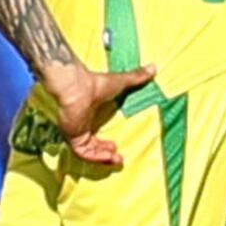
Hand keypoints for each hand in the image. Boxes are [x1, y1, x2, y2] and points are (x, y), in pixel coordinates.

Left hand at [39, 60, 157, 166]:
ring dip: (102, 157)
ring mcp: (75, 131)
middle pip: (92, 146)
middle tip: (118, 158)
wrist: (78, 87)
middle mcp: (80, 125)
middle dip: (105, 154)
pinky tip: (108, 156)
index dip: (105, 144)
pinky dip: (95, 157)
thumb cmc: (96, 83)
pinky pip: (82, 152)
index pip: (95, 136)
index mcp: (89, 116)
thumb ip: (136, 77)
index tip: (117, 146)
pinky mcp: (71, 136)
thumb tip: (154, 67)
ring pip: (88, 152)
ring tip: (116, 159)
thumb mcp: (121, 82)